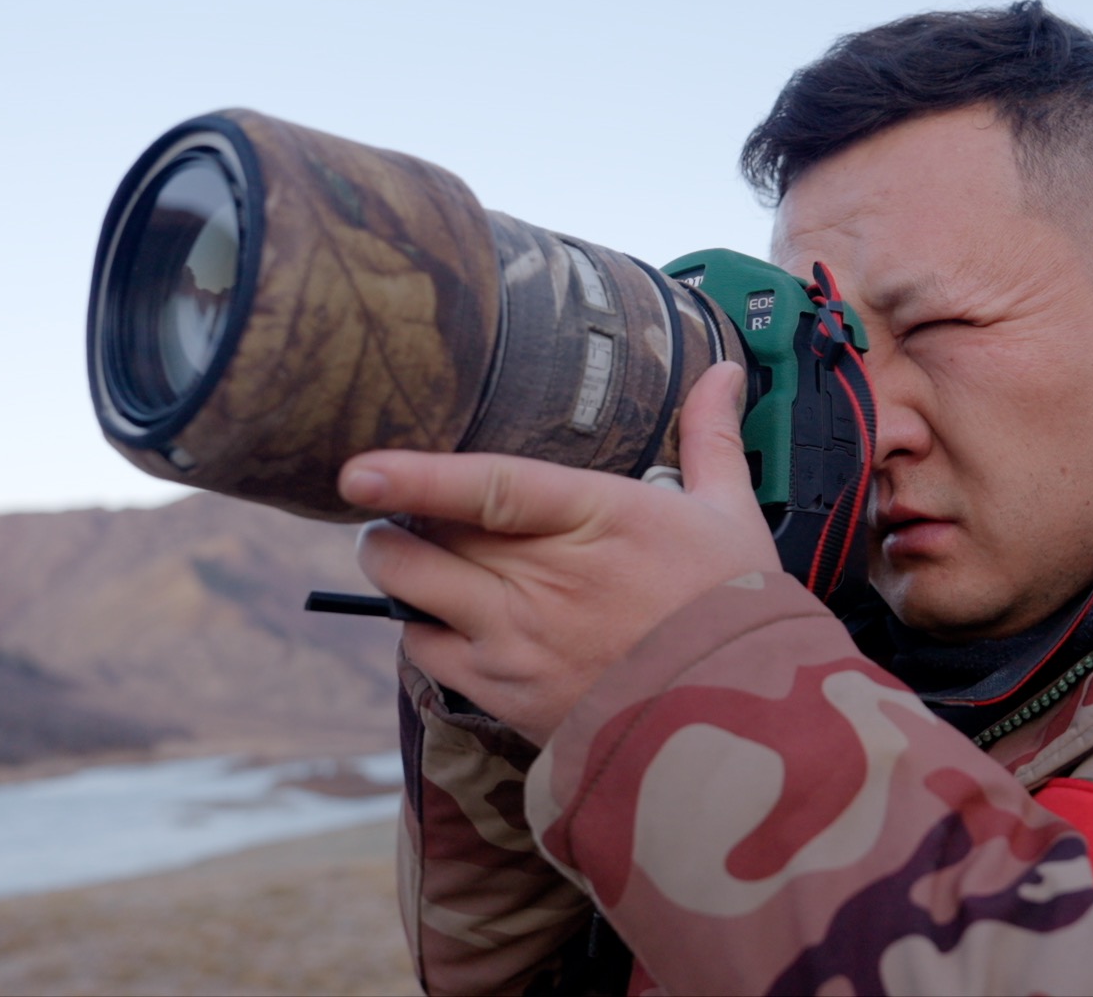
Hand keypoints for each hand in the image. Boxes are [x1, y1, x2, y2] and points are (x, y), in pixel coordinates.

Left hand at [343, 361, 779, 744]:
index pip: (487, 488)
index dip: (415, 477)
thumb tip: (724, 371)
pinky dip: (419, 626)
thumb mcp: (729, 515)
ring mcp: (517, 640)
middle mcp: (544, 580)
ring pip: (409, 590)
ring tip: (405, 550)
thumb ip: (710, 438)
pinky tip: (441, 612)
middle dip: (395, 515)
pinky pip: (422, 650)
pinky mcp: (503, 692)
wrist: (735, 721)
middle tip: (392, 503)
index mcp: (597, 520)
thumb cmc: (734, 611)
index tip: (357, 469)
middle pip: (428, 536)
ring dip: (395, 565)